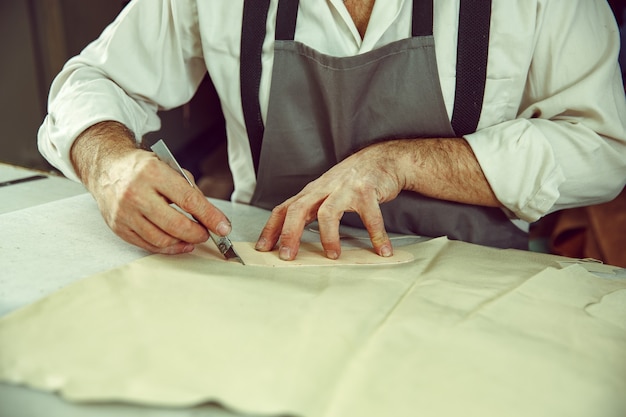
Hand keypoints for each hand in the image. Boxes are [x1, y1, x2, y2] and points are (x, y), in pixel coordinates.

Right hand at [72, 122, 230, 253]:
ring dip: (183, 243)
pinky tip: (178, 243)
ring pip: (161, 239)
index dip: (210, 216)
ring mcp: (124, 212)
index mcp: (152, 172)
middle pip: (175, 224)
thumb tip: (211, 216)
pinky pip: (147, 245)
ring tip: (193, 238)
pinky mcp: (118, 227)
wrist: (107, 169)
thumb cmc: (142, 169)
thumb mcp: (169, 168)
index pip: (188, 200)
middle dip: (197, 233)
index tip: (223, 227)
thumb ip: (190, 190)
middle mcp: (135, 193)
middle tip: (206, 233)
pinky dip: (168, 248)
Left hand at [255, 141, 405, 260]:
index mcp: (312, 192)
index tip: (263, 248)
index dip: (271, 228)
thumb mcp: (326, 191)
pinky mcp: (366, 190)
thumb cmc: (353, 179)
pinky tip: (382, 249)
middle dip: (289, 233)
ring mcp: (345, 188)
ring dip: (328, 236)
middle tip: (288, 256)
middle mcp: (324, 189)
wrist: (382, 158)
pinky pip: (369, 216)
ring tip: (333, 256)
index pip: (284, 209)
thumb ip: (311, 209)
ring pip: (327, 212)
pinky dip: (376, 235)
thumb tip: (292, 235)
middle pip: (298, 209)